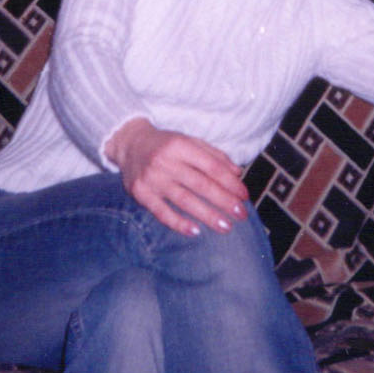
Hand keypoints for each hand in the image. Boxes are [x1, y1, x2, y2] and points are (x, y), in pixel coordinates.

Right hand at [109, 119, 248, 237]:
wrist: (129, 144)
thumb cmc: (166, 144)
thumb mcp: (190, 141)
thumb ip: (214, 156)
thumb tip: (237, 173)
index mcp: (180, 145)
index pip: (211, 166)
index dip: (230, 182)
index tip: (244, 196)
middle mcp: (165, 161)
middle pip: (200, 184)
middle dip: (224, 200)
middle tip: (241, 214)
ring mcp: (152, 178)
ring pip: (184, 200)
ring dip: (207, 215)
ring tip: (226, 226)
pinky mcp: (140, 193)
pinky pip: (161, 212)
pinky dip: (178, 223)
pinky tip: (195, 231)